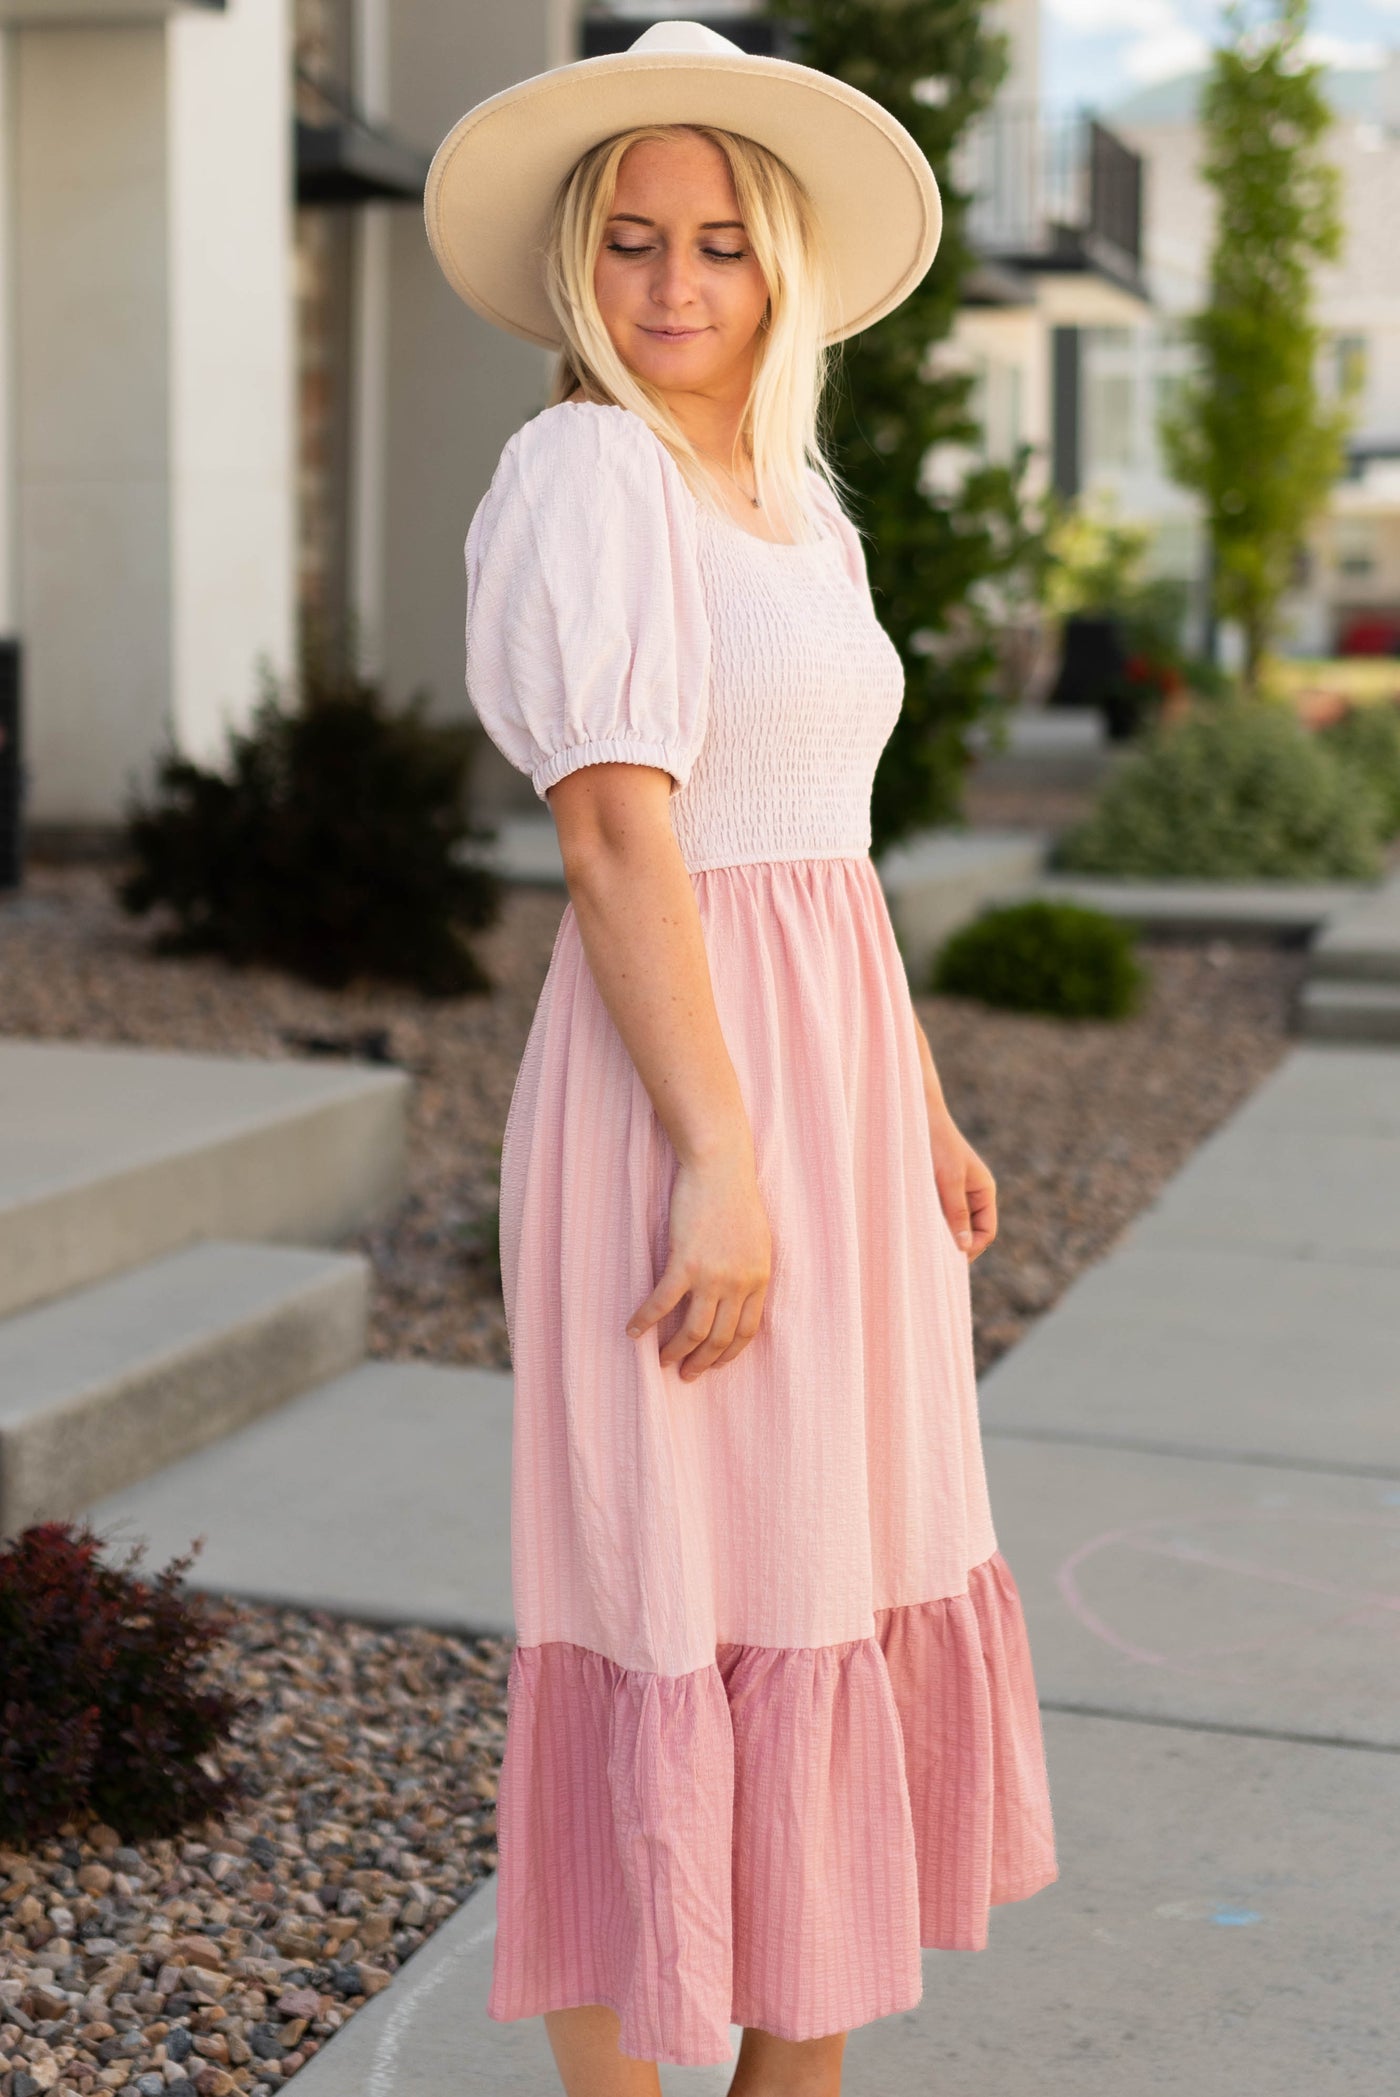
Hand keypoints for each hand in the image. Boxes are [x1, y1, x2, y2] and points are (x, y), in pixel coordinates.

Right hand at [626, 1146, 771, 1379]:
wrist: (720, 1167)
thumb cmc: (737, 1197)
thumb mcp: (758, 1240)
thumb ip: (750, 1270)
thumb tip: (738, 1294)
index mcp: (760, 1278)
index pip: (747, 1331)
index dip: (729, 1354)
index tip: (715, 1365)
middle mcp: (739, 1283)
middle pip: (720, 1338)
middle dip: (702, 1362)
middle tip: (686, 1374)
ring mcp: (712, 1275)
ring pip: (693, 1330)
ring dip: (675, 1352)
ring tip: (662, 1362)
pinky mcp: (685, 1263)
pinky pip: (663, 1303)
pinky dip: (645, 1321)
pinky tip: (632, 1332)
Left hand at [926, 1102, 996, 1260]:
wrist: (916, 1115)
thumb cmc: (936, 1143)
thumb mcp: (949, 1179)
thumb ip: (957, 1212)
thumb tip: (963, 1247)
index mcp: (984, 1191)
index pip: (986, 1232)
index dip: (972, 1247)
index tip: (950, 1259)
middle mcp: (973, 1194)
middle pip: (971, 1232)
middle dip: (956, 1246)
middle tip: (934, 1260)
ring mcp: (955, 1192)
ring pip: (953, 1226)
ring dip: (942, 1236)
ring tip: (923, 1245)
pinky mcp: (937, 1190)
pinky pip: (939, 1215)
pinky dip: (931, 1224)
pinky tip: (916, 1229)